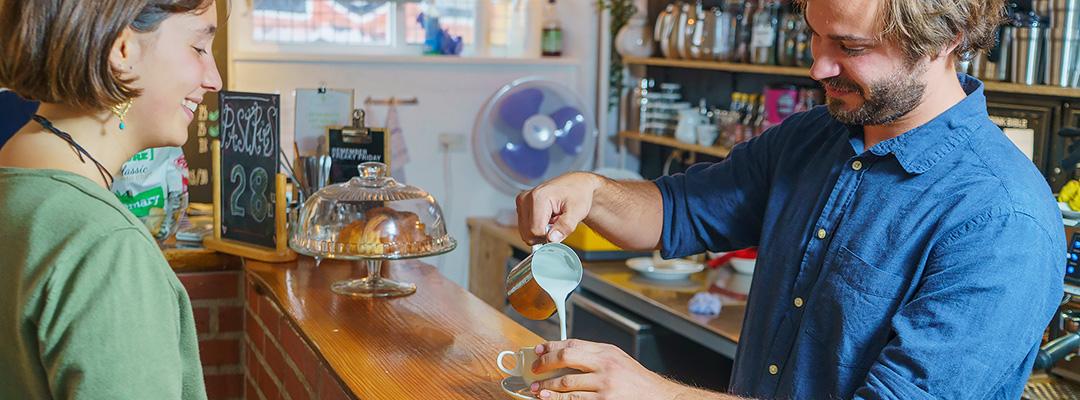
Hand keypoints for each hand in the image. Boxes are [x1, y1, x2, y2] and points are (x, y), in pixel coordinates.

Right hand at [516, 172, 603, 244]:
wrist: (577, 185)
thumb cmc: (578, 195)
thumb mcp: (578, 211)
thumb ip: (565, 226)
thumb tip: (552, 239)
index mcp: (538, 197)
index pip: (535, 231)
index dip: (549, 236)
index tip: (560, 228)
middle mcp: (525, 198)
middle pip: (527, 234)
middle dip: (544, 234)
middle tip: (557, 222)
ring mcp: (522, 202)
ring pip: (525, 233)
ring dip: (541, 231)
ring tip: (553, 219)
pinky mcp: (522, 207)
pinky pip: (526, 228)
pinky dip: (537, 228)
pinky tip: (547, 218)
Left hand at [528, 339, 687, 399]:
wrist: (657, 396)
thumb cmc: (636, 381)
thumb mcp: (617, 360)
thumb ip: (594, 357)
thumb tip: (565, 356)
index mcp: (606, 352)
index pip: (573, 344)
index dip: (552, 346)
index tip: (538, 350)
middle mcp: (605, 366)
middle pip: (567, 358)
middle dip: (546, 363)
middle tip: (534, 368)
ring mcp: (604, 385)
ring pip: (567, 383)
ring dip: (548, 386)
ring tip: (537, 389)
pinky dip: (559, 399)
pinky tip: (549, 398)